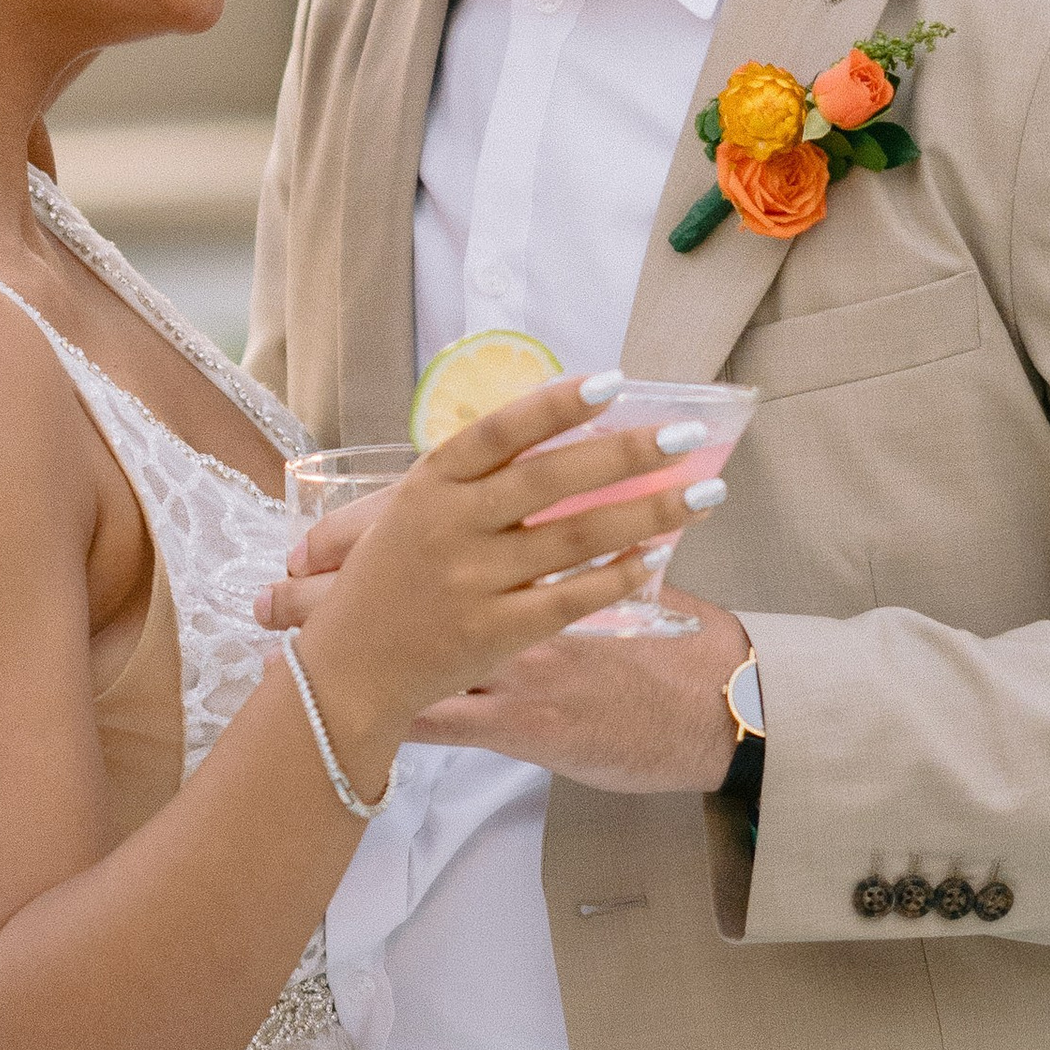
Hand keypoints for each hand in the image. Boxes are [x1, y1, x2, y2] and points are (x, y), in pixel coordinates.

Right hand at [250, 370, 722, 790]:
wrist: (347, 668)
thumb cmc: (387, 579)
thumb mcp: (411, 512)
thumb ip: (476, 480)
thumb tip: (569, 435)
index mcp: (427, 486)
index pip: (499, 432)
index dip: (555, 405)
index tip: (612, 381)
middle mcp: (450, 526)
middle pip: (551, 481)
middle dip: (626, 453)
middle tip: (685, 435)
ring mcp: (473, 581)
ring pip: (575, 538)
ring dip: (647, 511)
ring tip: (702, 492)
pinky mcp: (494, 633)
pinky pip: (571, 599)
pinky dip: (618, 576)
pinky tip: (656, 556)